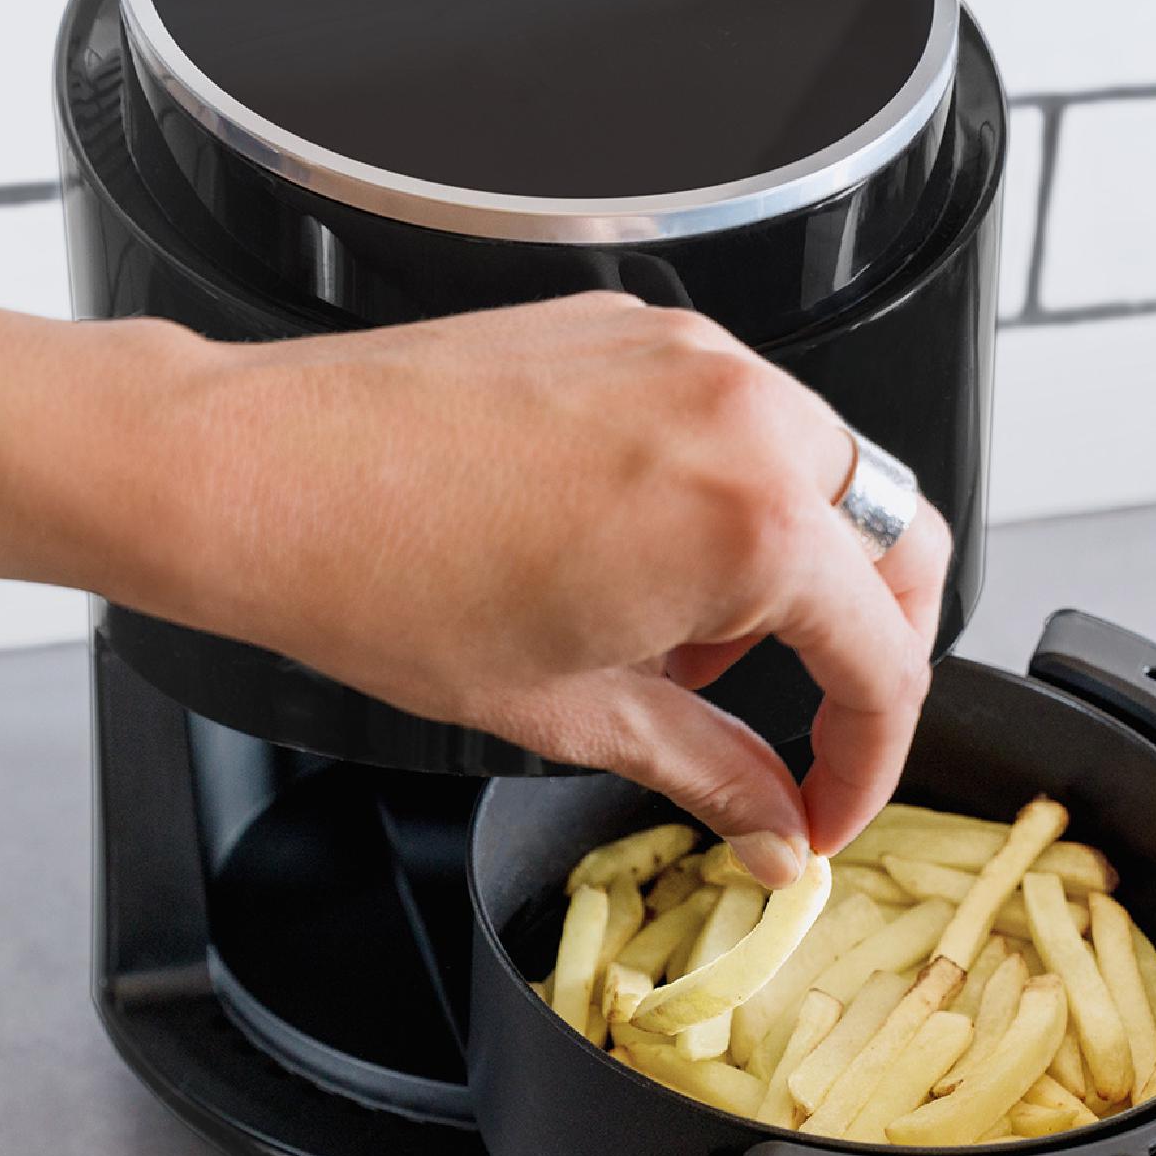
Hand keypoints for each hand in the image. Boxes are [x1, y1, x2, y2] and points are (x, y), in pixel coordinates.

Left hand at [129, 290, 948, 881]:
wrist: (255, 477)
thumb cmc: (377, 577)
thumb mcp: (573, 713)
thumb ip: (709, 774)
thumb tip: (774, 826)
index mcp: (751, 520)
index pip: (886, 657)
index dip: (869, 760)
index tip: (825, 807)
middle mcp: (743, 414)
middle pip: (900, 545)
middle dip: (872, 651)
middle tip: (812, 730)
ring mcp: (692, 356)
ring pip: (834, 472)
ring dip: (807, 573)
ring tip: (697, 651)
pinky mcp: (637, 329)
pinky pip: (746, 417)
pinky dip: (740, 497)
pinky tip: (650, 564)